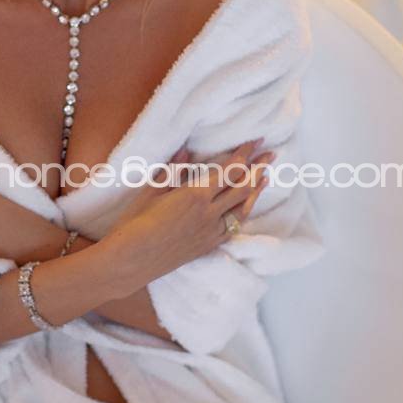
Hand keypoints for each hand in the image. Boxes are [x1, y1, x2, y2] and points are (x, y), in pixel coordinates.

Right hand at [104, 138, 274, 288]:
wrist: (131, 261)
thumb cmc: (134, 224)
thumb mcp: (150, 191)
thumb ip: (172, 171)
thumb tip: (185, 152)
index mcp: (196, 194)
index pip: (229, 170)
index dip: (245, 154)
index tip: (256, 142)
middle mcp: (209, 213)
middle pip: (242, 187)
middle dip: (258, 168)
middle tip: (270, 154)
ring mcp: (211, 231)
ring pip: (242, 208)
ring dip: (256, 191)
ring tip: (266, 177)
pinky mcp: (207, 246)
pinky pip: (233, 228)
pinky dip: (244, 214)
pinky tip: (247, 208)